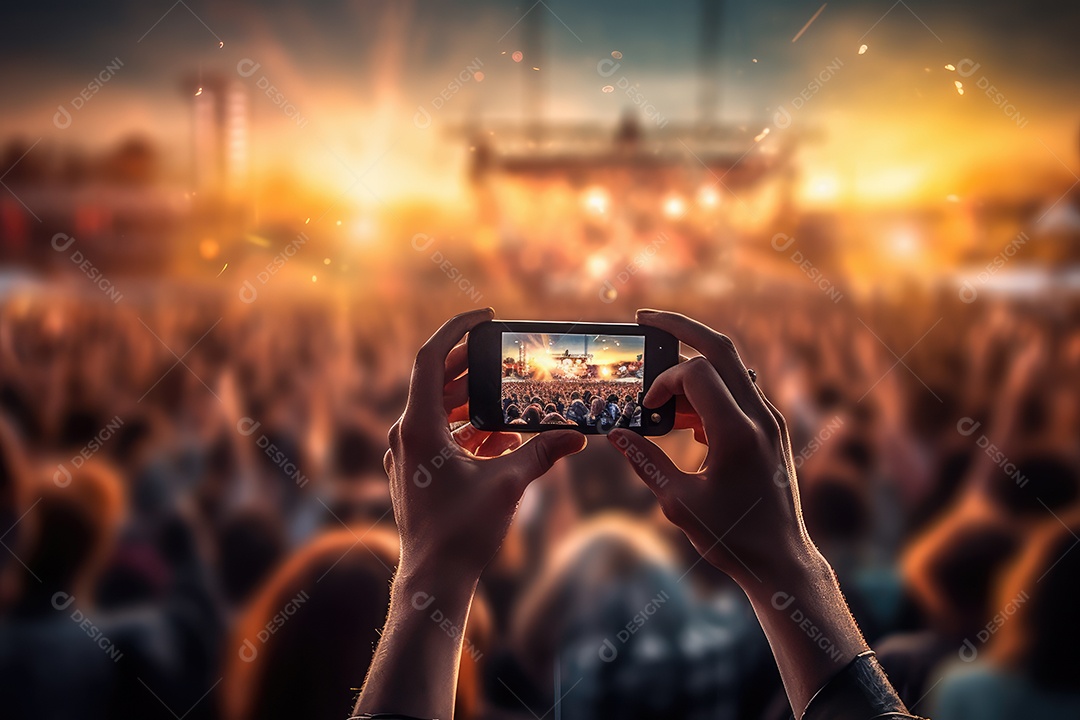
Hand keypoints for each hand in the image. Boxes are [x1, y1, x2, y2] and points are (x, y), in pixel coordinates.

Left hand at [384, 308, 585, 579]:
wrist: (433, 579)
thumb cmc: (462, 532)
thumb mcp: (509, 484)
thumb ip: (543, 452)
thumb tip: (578, 435)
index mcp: (419, 426)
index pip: (431, 358)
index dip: (456, 330)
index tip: (484, 317)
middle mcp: (405, 435)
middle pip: (436, 383)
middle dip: (472, 367)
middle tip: (503, 355)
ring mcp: (405, 455)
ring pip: (438, 411)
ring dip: (471, 402)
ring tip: (507, 400)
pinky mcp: (411, 473)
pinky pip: (438, 437)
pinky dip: (466, 430)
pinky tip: (499, 440)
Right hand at [609, 310, 870, 715]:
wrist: (781, 561)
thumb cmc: (732, 538)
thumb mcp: (677, 503)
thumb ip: (645, 462)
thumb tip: (615, 435)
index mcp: (738, 433)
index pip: (695, 374)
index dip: (662, 382)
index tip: (646, 410)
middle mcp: (761, 418)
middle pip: (721, 348)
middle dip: (681, 327)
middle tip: (646, 317)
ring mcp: (770, 421)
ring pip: (732, 368)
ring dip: (694, 368)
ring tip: (662, 395)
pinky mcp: (771, 430)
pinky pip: (738, 392)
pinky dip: (709, 392)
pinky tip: (687, 422)